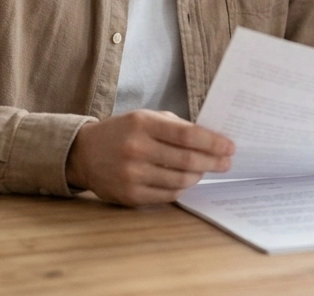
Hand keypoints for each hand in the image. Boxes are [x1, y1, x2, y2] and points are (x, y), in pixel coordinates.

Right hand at [65, 110, 234, 205]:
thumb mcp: (145, 117)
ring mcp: (132, 174)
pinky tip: (186, 181)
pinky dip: (182, 188)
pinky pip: (167, 195)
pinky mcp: (130, 195)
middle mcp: (136, 149)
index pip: (187, 135)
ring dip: (199, 176)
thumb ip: (176, 126)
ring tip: (205, 170)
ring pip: (180, 180)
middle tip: (226, 162)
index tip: (229, 147)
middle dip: (213, 162)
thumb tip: (211, 139)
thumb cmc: (122, 132)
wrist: (83, 154)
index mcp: (142, 124)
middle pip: (187, 160)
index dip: (213, 142)